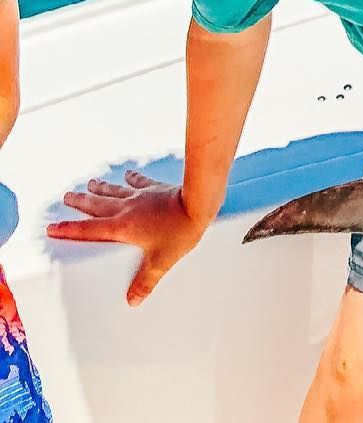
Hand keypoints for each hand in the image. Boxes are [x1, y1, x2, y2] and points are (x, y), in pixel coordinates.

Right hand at [47, 170, 208, 304]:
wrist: (198, 203)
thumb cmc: (180, 232)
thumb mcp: (161, 262)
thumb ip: (145, 281)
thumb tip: (133, 300)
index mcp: (123, 228)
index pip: (89, 231)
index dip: (69, 230)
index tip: (52, 227)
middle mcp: (127, 209)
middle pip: (97, 205)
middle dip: (80, 203)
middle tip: (65, 197)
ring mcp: (141, 196)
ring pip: (114, 191)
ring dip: (100, 188)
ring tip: (88, 184)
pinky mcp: (155, 188)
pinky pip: (139, 181)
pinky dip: (131, 178)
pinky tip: (127, 173)